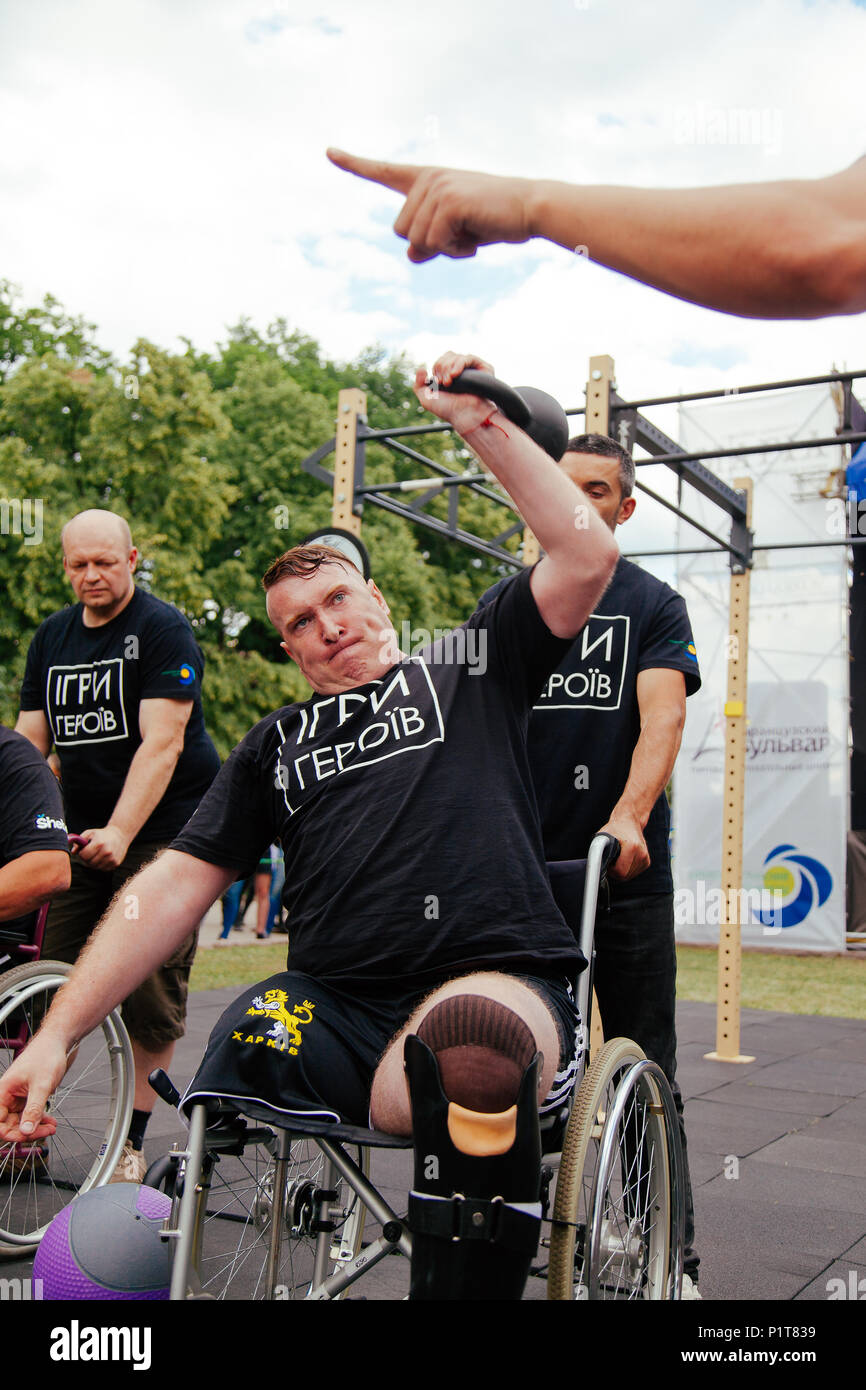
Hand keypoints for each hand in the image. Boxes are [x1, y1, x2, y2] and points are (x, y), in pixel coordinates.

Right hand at [0, 1032, 68, 1141]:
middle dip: (28, 1131)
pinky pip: (30, 1114)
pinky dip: (40, 1119)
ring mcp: (17, 1097)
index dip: (10, 1133)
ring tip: (52, 1127)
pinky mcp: (27, 1096)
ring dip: (36, 1127)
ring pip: (21, 1121)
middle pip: (10, 1125)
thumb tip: (26, 1132)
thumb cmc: (47, 1056)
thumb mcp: (42, 1085)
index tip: (27, 1136)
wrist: (58, 1041)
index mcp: (2, 1092)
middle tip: (47, 1132)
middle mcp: (6, 1096)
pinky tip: (51, 1122)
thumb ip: (33, 1110)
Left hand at [76, 825, 130, 870]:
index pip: (84, 855)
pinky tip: (103, 857)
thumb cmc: (101, 834)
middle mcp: (107, 852)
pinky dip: (101, 864)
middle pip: (89, 863)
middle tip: (89, 852)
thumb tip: (73, 852)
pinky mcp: (116, 863)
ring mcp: (112, 858)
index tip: (84, 849)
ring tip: (96, 854)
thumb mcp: (90, 833)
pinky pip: (103, 869)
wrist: (120, 835)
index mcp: (99, 843)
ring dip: (93, 862)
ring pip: (95, 867)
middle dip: (86, 858)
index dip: (81, 853)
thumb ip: (79, 841)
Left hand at [327, 150, 534, 262]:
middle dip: (429, 244)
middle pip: (400, 231)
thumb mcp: (455, 235)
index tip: (329, 151)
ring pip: (415, 240)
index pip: (385, 172)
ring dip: (444, 249)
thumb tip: (411, 252)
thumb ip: (428, 242)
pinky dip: (454, 251)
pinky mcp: (448, 202)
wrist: (529, 209)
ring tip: (471, 234)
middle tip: (462, 235)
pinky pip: (434, 243)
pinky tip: (475, 239)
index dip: (355, 164)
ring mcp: (436, 188)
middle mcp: (427, 179)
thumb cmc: (494, 221)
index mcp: (426, 180)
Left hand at [413, 351, 499, 434]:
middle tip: (445, 383)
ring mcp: (470, 370)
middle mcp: (460, 372)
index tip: (438, 383)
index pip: (441, 361)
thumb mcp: (426, 399)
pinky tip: (455, 375)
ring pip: (456, 356)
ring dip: (449, 367)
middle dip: (442, 367)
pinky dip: (459, 364)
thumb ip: (418, 384)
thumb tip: (421, 368)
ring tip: (450, 382)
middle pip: (448, 355)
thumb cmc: (447, 409)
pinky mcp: (481, 368)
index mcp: (448, 376)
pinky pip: (468, 358)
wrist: (463, 415)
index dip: (437, 368)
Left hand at [599, 811, 649, 880]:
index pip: (620, 872)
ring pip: (629, 876)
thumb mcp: (602, 838)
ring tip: (618, 858)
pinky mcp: (646, 861)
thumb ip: (598, 852)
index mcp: (632, 847)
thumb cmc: (614, 829)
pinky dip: (627, 869)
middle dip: (615, 872)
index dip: (610, 870)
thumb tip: (596, 865)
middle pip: (625, 876)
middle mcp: (641, 853)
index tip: (607, 862)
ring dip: (621, 871)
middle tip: (611, 860)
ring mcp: (645, 858)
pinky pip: (633, 873)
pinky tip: (624, 859)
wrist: (629, 821)